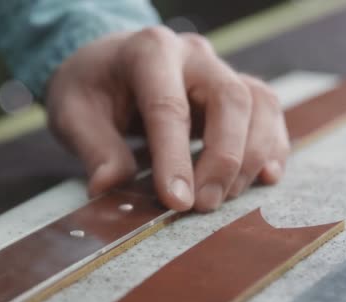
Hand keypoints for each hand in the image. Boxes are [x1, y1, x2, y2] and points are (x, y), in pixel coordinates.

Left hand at [46, 26, 289, 211]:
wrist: (107, 64)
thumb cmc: (90, 87)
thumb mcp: (74, 114)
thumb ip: (95, 149)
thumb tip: (108, 187)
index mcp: (148, 51)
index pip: (169, 107)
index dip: (175, 158)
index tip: (177, 202)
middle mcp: (192, 54)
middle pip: (230, 100)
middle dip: (223, 159)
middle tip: (203, 205)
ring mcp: (218, 68)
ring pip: (258, 104)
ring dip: (250, 157)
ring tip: (224, 197)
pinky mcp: (234, 88)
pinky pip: (267, 111)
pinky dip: (271, 146)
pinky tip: (264, 176)